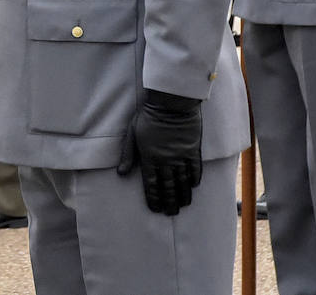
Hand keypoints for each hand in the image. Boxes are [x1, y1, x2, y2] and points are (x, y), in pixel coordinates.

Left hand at [116, 88, 202, 215]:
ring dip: (183, 194)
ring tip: (183, 205)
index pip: (152, 184)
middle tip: (170, 212)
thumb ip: (128, 154)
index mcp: (149, 158)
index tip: (155, 208)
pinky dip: (194, 179)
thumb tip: (120, 173)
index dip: (153, 198)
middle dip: (169, 201)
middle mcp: (166, 160)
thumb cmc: (147, 116)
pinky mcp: (193, 150)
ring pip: (183, 181)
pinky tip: (193, 186)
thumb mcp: (132, 133)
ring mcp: (181, 156)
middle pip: (168, 187)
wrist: (170, 102)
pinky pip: (195, 169)